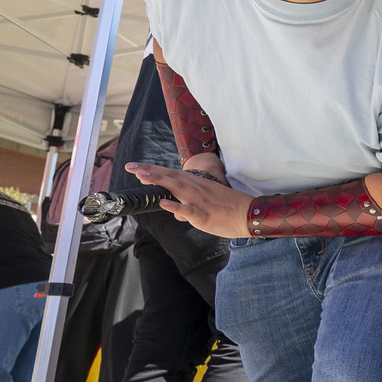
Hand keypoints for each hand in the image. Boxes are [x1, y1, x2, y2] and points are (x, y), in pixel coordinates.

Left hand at [127, 162, 252, 238]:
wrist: (251, 214)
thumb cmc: (229, 208)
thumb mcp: (207, 201)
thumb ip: (188, 203)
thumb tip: (174, 210)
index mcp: (197, 184)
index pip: (171, 174)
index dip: (153, 170)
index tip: (135, 167)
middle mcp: (196, 189)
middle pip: (170, 177)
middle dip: (150, 171)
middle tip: (130, 167)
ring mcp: (200, 201)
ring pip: (177, 188)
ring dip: (159, 181)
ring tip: (141, 177)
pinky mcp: (205, 215)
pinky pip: (189, 210)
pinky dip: (176, 206)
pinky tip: (164, 203)